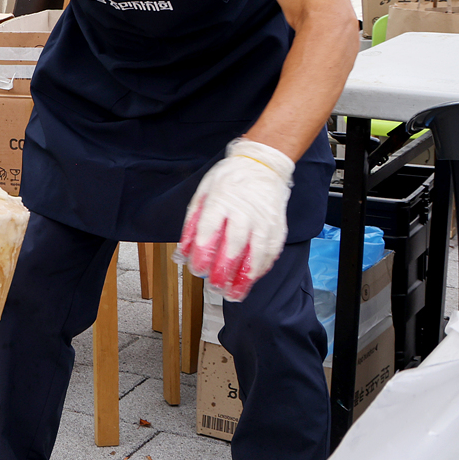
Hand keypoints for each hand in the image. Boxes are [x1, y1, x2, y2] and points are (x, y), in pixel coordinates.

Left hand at [176, 138, 292, 301]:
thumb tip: (181, 254)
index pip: (209, 233)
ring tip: (234, 294)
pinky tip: (252, 279)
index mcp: (220, 202)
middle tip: (214, 286)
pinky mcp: (277, 226)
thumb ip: (191, 225)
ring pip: (255, 254)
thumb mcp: (202, 194)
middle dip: (223, 271)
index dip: (202, 255)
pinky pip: (271, 252)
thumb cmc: (228, 179)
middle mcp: (243, 212)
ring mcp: (263, 220)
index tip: (197, 269)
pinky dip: (261, 268)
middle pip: (233, 247)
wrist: (262, 164)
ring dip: (245, 277)